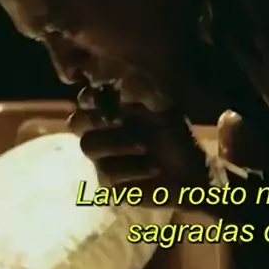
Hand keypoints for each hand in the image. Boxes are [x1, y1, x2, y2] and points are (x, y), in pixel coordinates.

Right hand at [69, 87, 208, 204]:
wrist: (191, 172)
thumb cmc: (174, 137)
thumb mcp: (164, 111)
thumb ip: (144, 96)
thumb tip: (127, 82)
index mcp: (111, 113)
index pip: (86, 100)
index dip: (89, 96)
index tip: (103, 95)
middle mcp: (102, 136)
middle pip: (77, 123)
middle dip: (95, 119)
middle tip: (117, 119)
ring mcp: (102, 161)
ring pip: (89, 147)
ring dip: (118, 144)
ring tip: (146, 147)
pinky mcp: (110, 187)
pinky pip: (107, 177)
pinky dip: (133, 170)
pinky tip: (153, 167)